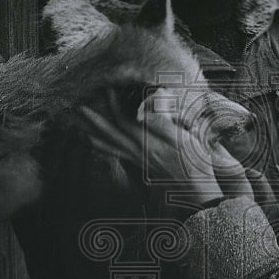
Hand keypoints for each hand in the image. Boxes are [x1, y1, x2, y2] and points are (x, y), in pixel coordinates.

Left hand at [80, 90, 252, 204]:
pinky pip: (120, 157)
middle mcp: (140, 153)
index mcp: (148, 143)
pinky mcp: (144, 167)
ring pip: (113, 148)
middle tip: (80, 109)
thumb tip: (141, 111)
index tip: (107, 89)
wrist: (198, 189)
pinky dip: (107, 151)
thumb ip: (161, 124)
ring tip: (82, 132)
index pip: (125, 121)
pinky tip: (101, 149)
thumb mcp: (182, 139)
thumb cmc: (194, 162)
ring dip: (97, 138)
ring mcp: (141, 161)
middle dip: (95, 122)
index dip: (114, 104)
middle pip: (112, 135)